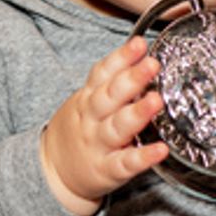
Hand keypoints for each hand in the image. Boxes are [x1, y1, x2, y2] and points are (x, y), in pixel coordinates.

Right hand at [40, 36, 168, 215]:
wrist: (54, 171)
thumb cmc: (81, 129)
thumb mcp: (87, 101)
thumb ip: (112, 81)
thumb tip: (144, 57)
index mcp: (89, 98)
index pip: (103, 74)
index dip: (121, 57)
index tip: (140, 43)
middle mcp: (93, 119)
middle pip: (110, 96)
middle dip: (131, 79)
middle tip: (152, 64)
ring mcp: (99, 145)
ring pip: (117, 127)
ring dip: (137, 114)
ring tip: (156, 101)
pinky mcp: (108, 170)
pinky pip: (126, 163)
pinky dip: (143, 157)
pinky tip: (161, 150)